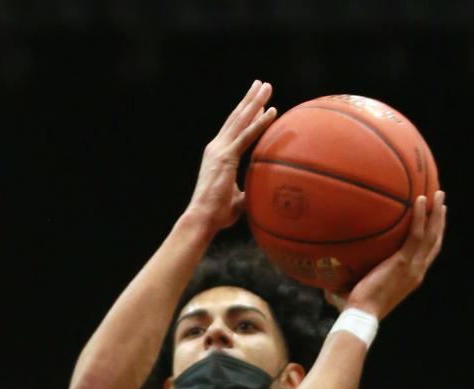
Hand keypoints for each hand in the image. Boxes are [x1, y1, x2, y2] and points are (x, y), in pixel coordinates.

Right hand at [187, 80, 276, 234]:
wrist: (201, 219)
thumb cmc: (216, 215)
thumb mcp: (236, 201)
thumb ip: (247, 193)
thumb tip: (259, 195)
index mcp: (217, 156)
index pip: (234, 130)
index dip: (247, 115)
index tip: (258, 104)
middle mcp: (217, 148)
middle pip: (236, 118)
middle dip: (250, 100)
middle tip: (261, 84)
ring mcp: (220, 150)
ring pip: (241, 120)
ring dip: (255, 102)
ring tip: (266, 86)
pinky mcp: (226, 157)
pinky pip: (247, 136)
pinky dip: (260, 123)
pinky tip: (272, 110)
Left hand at [329, 190, 446, 319]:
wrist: (361, 315)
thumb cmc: (356, 308)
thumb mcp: (364, 288)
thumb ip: (355, 278)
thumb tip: (331, 274)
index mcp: (411, 278)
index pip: (428, 254)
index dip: (434, 237)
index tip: (436, 220)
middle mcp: (416, 272)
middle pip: (435, 242)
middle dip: (440, 221)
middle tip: (441, 201)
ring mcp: (412, 267)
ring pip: (431, 235)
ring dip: (436, 213)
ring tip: (438, 193)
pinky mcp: (403, 262)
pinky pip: (416, 234)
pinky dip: (420, 216)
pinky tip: (421, 199)